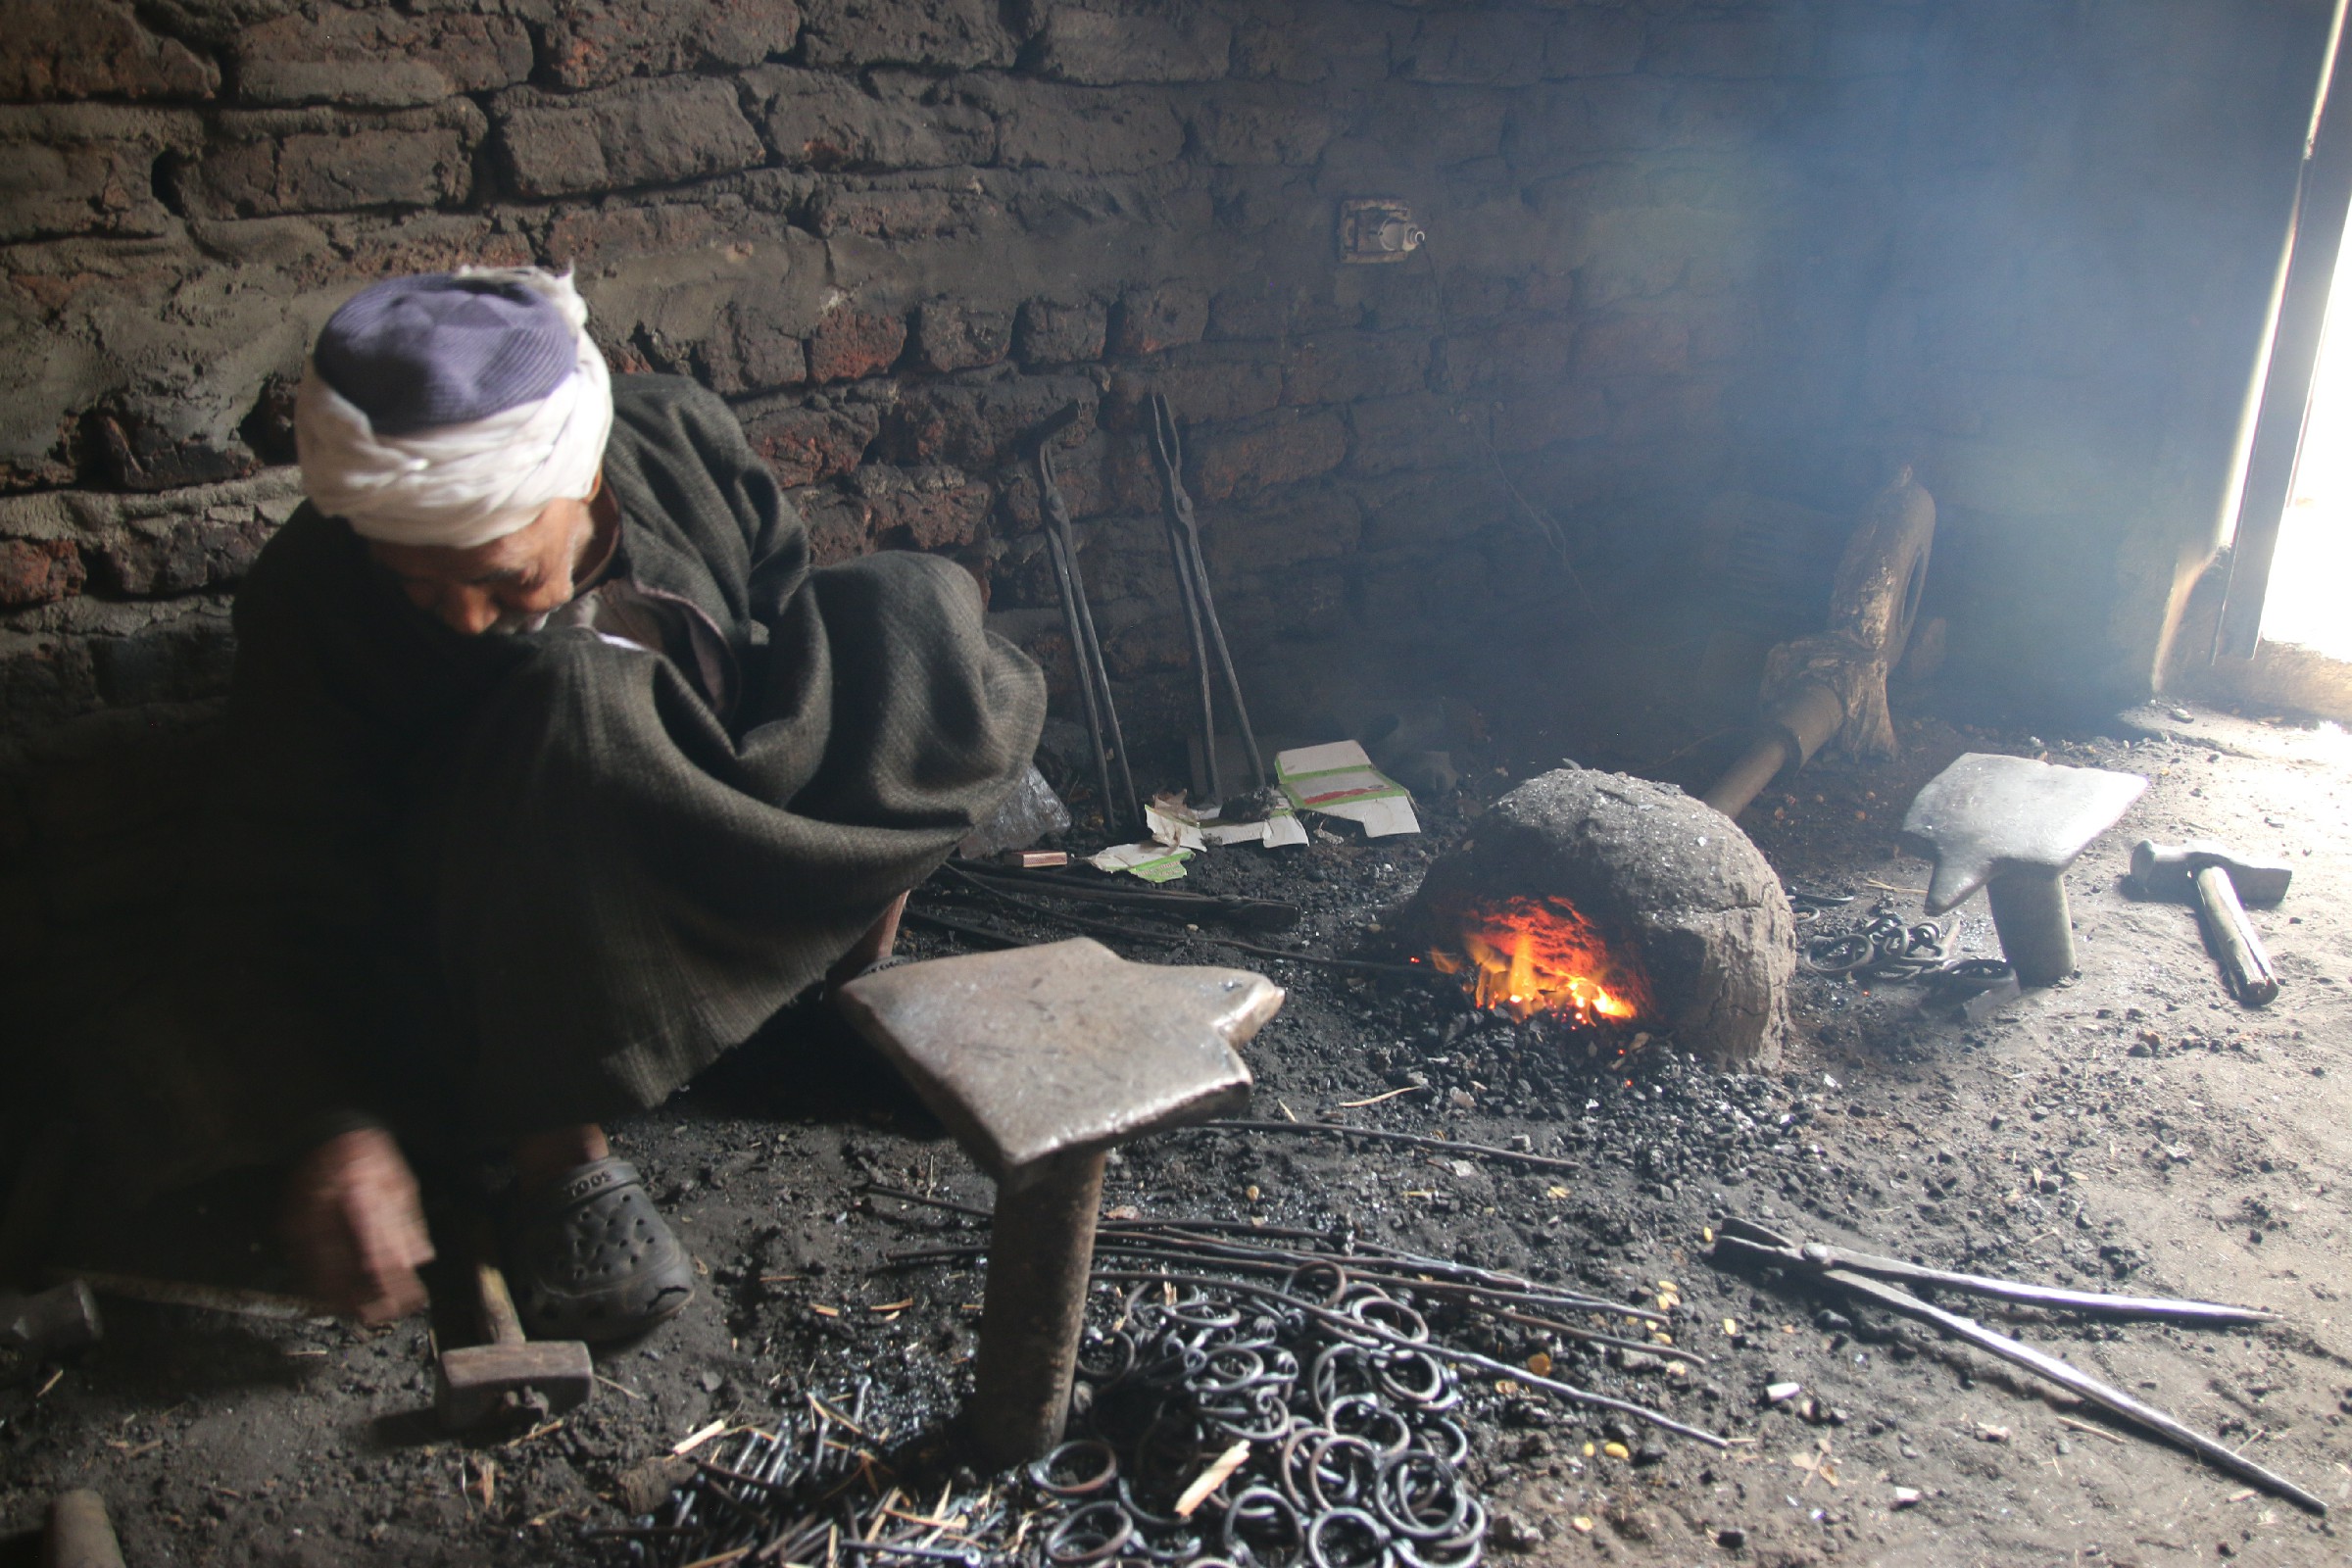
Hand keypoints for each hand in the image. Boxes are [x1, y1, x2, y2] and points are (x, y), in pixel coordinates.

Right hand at [282, 1126, 435, 1323]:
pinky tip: (340, 1297)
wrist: (329, 1132)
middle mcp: (325, 1208)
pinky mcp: (291, 1225)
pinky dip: (323, 1283)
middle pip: (343, 1265)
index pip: (373, 1246)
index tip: (405, 1298)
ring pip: (319, 1269)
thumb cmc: (371, 1156)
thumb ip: (407, 1222)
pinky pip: (305, 1262)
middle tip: (386, 1315)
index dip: (388, 1279)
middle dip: (366, 1295)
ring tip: (366, 1313)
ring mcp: (303, 1218)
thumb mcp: (400, 1182)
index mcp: (358, 1193)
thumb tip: (419, 1258)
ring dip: (343, 1296)